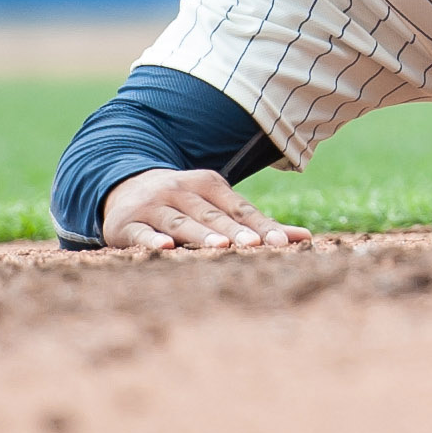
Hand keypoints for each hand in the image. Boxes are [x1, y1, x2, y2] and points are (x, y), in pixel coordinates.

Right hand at [102, 167, 311, 251]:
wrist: (125, 187)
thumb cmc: (186, 203)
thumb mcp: (218, 205)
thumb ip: (256, 223)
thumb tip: (306, 238)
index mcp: (209, 183)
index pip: (239, 208)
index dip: (260, 225)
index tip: (280, 243)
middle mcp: (182, 190)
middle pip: (213, 215)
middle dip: (235, 231)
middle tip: (256, 245)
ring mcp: (154, 205)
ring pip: (181, 222)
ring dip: (200, 234)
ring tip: (221, 246)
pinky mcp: (127, 223)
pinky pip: (142, 232)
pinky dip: (152, 239)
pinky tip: (164, 248)